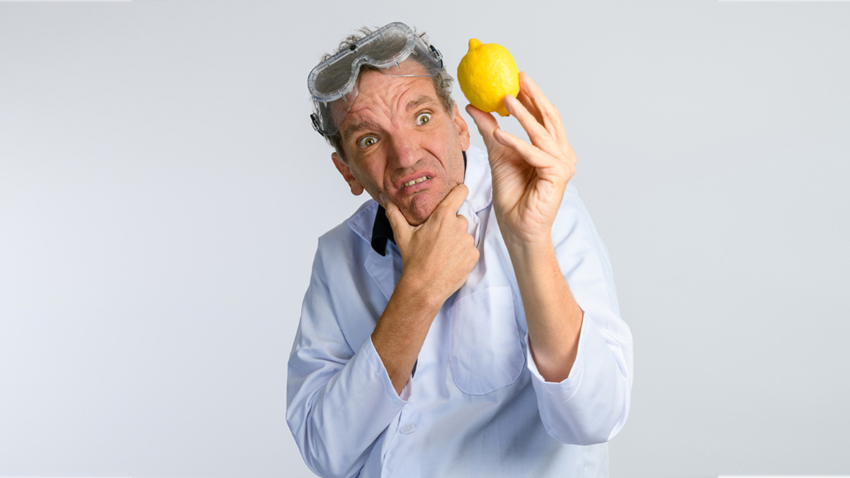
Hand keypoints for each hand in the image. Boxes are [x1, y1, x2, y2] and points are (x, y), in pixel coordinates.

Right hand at [383, 184, 479, 306]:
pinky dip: (462, 253)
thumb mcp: (402, 235)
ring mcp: (468, 241)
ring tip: (443, 252)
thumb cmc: (414, 260)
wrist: (424, 287)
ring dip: (457, 240)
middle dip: (451, 225)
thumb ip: (395, 214)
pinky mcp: (473, 255)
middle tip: (438, 238)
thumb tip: (387, 200)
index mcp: (443, 216)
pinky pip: (470, 249)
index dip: (459, 191)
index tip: (457, 193)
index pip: (460, 192)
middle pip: (459, 218)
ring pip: (464, 234)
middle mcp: (459, 226)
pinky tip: (450, 260)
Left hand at [466, 72, 576, 246]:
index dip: (532, 95)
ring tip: (505, 99)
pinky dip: (516, 143)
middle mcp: (562, 152)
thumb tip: (473, 105)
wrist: (517, 226)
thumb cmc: (512, 195)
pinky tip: (500, 133)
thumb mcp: (497, 153)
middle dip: (534, 96)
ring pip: (541, 133)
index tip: (517, 77)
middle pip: (549, 118)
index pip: (543, 115)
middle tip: (519, 78)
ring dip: (523, 114)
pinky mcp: (557, 175)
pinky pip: (534, 154)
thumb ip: (489, 128)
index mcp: (552, 146)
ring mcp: (562, 163)